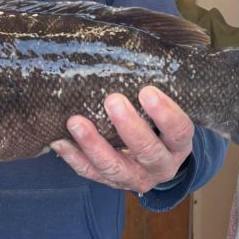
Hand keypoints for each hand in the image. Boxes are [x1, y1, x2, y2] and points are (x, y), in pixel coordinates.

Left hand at [51, 87, 192, 192]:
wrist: (156, 159)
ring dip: (94, 144)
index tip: (147, 91)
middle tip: (112, 100)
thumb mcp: (166, 112)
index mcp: (178, 146)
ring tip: (75, 122)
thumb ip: (154, 95)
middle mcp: (161, 166)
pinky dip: (73, 157)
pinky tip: (59, 140)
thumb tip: (128, 56)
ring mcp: (135, 177)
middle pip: (148, 151)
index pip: (179, 131)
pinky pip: (90, 172)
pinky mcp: (111, 182)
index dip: (165, 114)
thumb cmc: (159, 125)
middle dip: (129, 127)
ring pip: (115, 167)